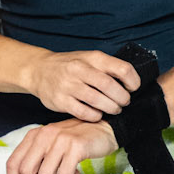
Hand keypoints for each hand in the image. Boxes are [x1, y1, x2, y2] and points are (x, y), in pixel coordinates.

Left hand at [6, 118, 117, 173]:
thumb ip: (35, 159)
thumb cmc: (75, 141)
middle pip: (27, 172)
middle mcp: (44, 135)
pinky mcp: (76, 146)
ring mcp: (60, 140)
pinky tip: (76, 172)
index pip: (13, 163)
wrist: (104, 129)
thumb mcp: (50, 145)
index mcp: (34, 135)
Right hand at [25, 47, 141, 122]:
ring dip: (111, 108)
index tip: (133, 88)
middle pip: (110, 86)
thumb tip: (132, 82)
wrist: (39, 70)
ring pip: (98, 101)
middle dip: (122, 98)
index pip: (122, 68)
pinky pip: (84, 112)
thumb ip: (108, 67)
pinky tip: (97, 113)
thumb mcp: (89, 59)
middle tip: (124, 102)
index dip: (133, 81)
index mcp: (92, 58)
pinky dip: (95, 115)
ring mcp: (68, 85)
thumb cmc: (70, 66)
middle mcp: (80, 69)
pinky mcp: (60, 100)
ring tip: (113, 109)